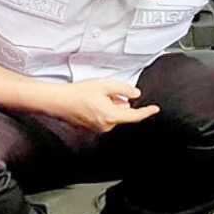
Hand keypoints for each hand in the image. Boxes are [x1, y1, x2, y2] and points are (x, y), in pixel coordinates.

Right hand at [43, 79, 160, 133]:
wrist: (59, 101)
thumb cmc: (77, 94)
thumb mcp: (104, 85)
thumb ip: (123, 89)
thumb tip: (135, 94)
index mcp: (111, 116)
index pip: (135, 116)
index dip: (146, 112)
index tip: (154, 109)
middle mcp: (106, 125)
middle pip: (123, 113)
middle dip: (120, 102)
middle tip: (108, 92)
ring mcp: (98, 128)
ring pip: (114, 115)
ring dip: (111, 105)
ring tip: (96, 96)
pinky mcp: (92, 128)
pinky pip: (104, 118)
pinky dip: (104, 109)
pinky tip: (92, 102)